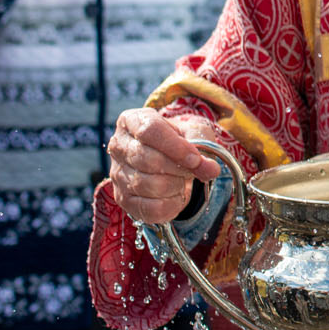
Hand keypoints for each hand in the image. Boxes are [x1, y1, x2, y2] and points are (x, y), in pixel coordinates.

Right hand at [106, 109, 220, 224]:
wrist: (168, 159)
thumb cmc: (180, 140)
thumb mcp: (194, 132)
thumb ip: (204, 146)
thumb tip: (211, 170)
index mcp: (131, 121)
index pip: (149, 131)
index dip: (176, 147)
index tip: (196, 159)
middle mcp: (118, 146)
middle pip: (148, 160)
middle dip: (179, 167)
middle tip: (192, 168)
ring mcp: (117, 174)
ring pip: (149, 185)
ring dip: (176, 184)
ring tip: (182, 178)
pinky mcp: (123, 199)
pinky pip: (151, 208)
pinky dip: (172, 203)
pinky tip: (176, 193)